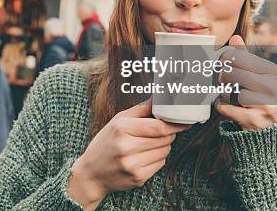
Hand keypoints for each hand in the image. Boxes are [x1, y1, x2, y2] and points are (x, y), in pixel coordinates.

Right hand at [67, 100, 189, 209]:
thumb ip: (140, 110)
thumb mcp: (117, 121)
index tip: (185, 122)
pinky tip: (143, 157)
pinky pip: (160, 164)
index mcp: (122, 129)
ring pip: (165, 151)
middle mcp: (127, 147)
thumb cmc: (105, 143)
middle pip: (164, 139)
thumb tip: (159, 99)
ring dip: (162, 146)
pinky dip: (157, 158)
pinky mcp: (138, 178)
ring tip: (146, 145)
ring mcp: (133, 165)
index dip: (175, 124)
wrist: (92, 173)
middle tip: (157, 132)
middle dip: (167, 134)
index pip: (158, 127)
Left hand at [215, 35, 276, 129]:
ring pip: (229, 91)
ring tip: (229, 93)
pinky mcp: (254, 119)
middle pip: (231, 74)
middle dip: (222, 77)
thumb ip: (245, 56)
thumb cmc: (262, 92)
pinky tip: (228, 104)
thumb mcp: (258, 72)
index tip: (223, 65)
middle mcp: (271, 86)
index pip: (238, 57)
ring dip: (223, 92)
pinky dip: (221, 105)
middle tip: (224, 81)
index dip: (225, 60)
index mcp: (271, 70)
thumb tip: (235, 38)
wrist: (274, 122)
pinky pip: (226, 107)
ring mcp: (265, 104)